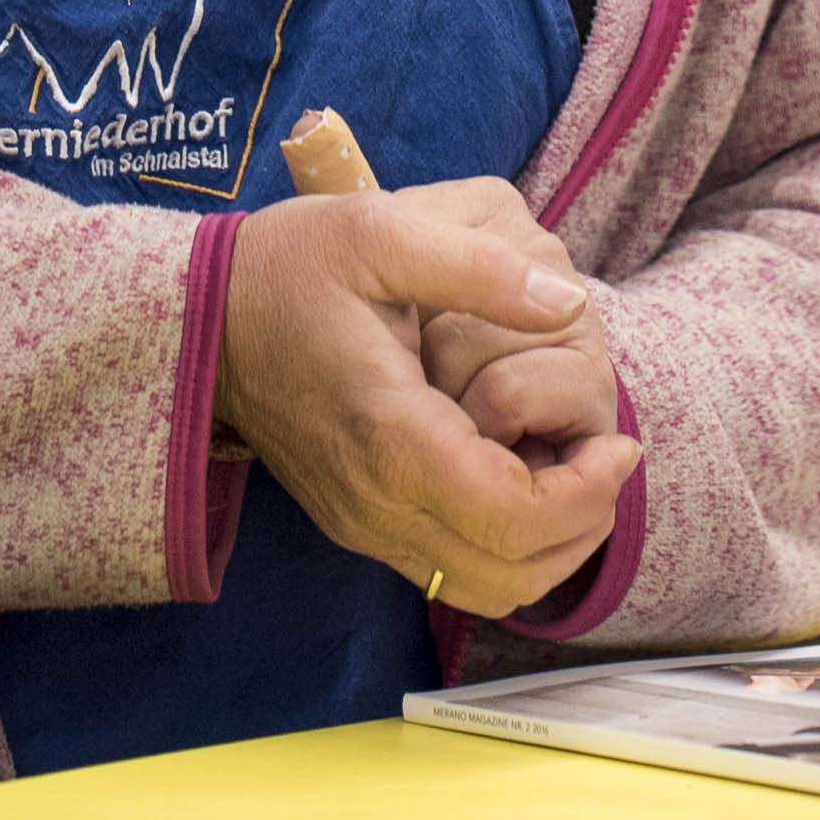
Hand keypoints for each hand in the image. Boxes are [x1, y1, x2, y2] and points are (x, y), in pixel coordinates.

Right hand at [215, 191, 640, 615]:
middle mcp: (375, 501)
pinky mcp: (358, 522)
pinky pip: (448, 569)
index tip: (620, 441)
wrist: (199, 319)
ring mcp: (363, 522)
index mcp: (389, 435)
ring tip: (580, 476)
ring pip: (480, 588)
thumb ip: (479, 267)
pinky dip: (506, 546)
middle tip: (612, 460)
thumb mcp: (381, 232)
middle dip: (583, 528)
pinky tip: (526, 479)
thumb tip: (568, 303)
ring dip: (548, 549)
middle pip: (507, 573)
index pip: (512, 516)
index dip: (587, 492)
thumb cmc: (287, 267)